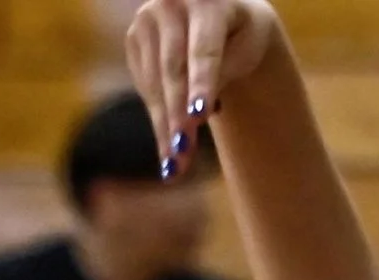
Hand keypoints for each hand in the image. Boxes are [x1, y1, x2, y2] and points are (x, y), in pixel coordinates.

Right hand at [125, 0, 281, 174]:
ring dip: (164, 126)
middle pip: (174, 70)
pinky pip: (145, 86)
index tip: (199, 117)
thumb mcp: (245, 50)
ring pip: (154, 82)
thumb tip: (191, 117)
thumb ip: (222, 74)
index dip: (201, 84)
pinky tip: (169, 143)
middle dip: (178, 115)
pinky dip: (158, 116)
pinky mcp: (134, 38)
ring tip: (175, 165)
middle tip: (183, 155)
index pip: (204, 51)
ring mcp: (147, 19)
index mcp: (208, 0)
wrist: (220, 14)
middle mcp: (171, 2)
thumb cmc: (241, 36)